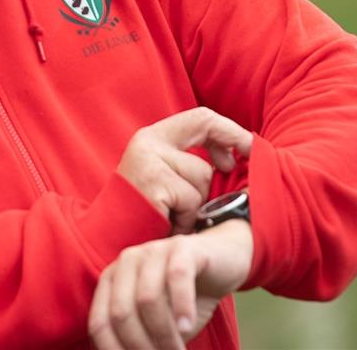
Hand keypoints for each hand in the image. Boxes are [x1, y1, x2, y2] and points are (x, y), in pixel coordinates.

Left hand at [88, 219, 252, 349]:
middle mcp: (126, 262)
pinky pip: (177, 277)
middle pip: (121, 313)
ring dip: (164, 334)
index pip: (99, 323)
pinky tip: (187, 325)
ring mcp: (153, 250)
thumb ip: (144, 340)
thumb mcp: (160, 323)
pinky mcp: (182, 246)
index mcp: (111, 280)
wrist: (223, 262)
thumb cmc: (185, 297)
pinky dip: (182, 307)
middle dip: (141, 346)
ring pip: (148, 299)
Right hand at [116, 107, 252, 232]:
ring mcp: (149, 162)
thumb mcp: (163, 176)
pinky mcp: (153, 184)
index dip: (230, 130)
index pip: (201, 118)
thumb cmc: (143, 213)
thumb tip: (231, 157)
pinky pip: (191, 200)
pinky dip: (186, 218)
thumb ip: (188, 160)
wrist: (108, 239)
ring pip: (202, 176)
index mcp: (151, 137)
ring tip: (173, 214)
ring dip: (195, 203)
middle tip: (227, 175)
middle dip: (219, 164)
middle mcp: (148, 142)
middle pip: (205, 142)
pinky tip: (168, 223)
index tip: (248, 148)